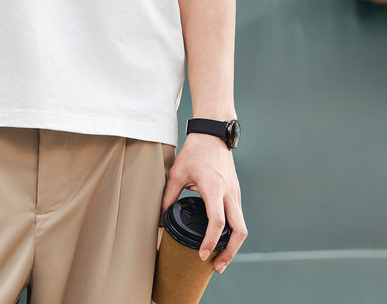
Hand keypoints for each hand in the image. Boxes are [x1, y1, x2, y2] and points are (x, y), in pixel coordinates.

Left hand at [160, 133, 246, 272]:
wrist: (213, 134)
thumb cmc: (195, 151)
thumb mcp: (177, 172)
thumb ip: (168, 195)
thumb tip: (160, 217)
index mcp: (214, 188)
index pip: (217, 221)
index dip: (211, 241)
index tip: (203, 255)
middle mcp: (229, 193)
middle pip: (239, 230)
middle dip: (230, 252)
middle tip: (216, 266)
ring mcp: (236, 194)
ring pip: (242, 226)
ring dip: (233, 246)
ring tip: (220, 260)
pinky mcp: (236, 194)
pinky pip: (239, 219)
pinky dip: (233, 234)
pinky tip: (223, 242)